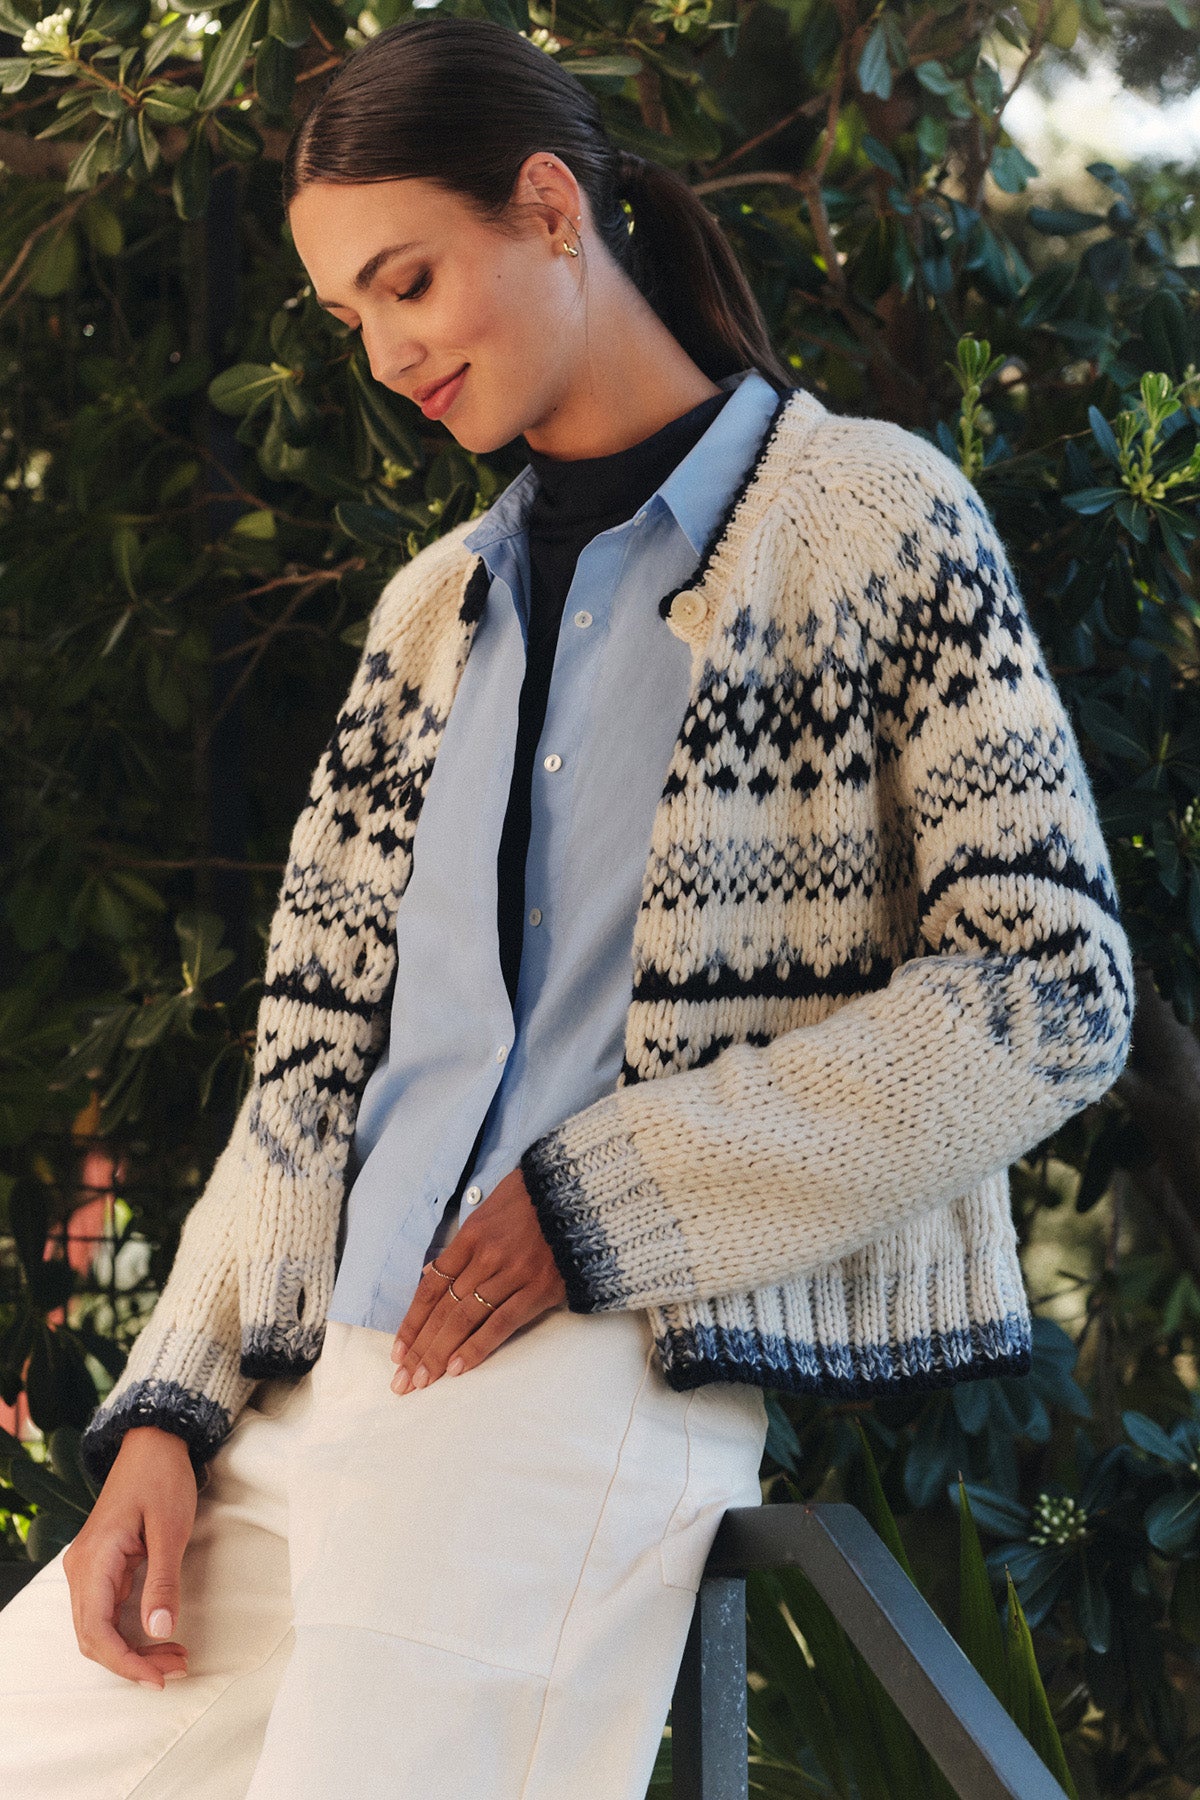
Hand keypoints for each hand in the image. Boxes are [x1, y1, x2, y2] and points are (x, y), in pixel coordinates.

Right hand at [61, 1425, 195, 1686]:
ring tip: (175, 1656)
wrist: (154, 1442)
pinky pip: (108, 1611)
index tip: (159, 1678)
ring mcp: (89, 1569)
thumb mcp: (170, 1529)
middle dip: (133, 1661)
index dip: (126, 1663)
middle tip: (176, 1669)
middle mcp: (82, 1569)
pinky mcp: (102, 1566)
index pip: (97, 1632)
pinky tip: (160, 1634)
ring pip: (100, 1628)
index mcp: (93, 1561)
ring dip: (133, 1648)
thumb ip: (162, 1581)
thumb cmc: (162, 1478)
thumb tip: (159, 1630)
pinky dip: (132, 1629)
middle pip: (95, 1637)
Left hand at [390, 1167, 565, 1392]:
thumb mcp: (492, 1205)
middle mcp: (486, 1256)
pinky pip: (501, 1323)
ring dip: (440, 1354)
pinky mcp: (539, 1289)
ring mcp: (512, 1274)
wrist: (584, 1194)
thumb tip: (434, 1271)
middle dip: (420, 1348)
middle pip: (444, 1309)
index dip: (412, 1321)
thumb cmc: (537, 1198)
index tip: (398, 1350)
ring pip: (466, 1320)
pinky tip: (458, 1369)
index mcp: (472, 1235)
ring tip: (421, 1381)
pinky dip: (477, 1347)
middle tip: (402, 1380)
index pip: (432, 1286)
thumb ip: (464, 1241)